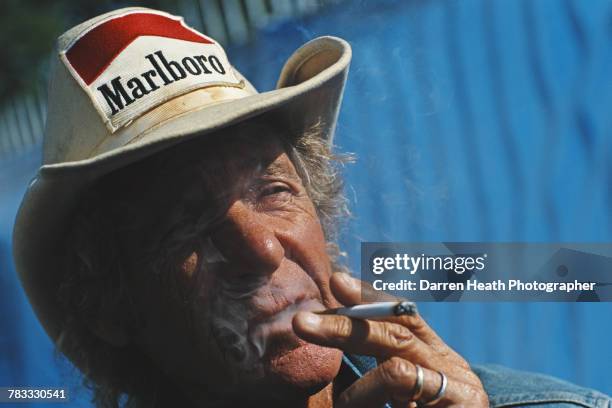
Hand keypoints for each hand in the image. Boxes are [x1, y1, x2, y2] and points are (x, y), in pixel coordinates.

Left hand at [293, 273, 488, 406]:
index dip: (370, 297)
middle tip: (302, 323)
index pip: (403, 314)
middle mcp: (451, 366)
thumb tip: (332, 337)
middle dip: (345, 326)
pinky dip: (368, 402)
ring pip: (396, 370)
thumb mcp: (408, 395)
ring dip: (358, 393)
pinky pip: (405, 396)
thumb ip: (384, 369)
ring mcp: (461, 390)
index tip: (336, 281)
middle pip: (394, 334)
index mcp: (436, 355)